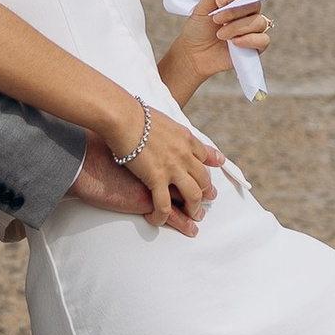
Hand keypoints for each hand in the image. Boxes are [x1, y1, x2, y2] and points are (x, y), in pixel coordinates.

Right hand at [67, 120, 218, 231]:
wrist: (123, 118)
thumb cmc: (135, 115)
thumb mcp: (161, 118)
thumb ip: (170, 128)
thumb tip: (166, 127)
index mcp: (185, 138)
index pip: (203, 156)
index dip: (208, 168)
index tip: (211, 174)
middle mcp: (184, 154)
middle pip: (203, 178)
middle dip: (206, 192)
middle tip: (207, 200)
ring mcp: (172, 168)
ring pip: (193, 195)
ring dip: (194, 209)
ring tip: (192, 217)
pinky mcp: (156, 179)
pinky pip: (165, 206)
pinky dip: (163, 216)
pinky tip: (157, 219)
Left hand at [161, 0, 271, 107]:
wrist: (193, 55)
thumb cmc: (197, 30)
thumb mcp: (201, 9)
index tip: (219, 0)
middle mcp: (248, 11)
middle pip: (255, 3)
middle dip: (233, 11)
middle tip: (215, 18)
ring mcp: (253, 28)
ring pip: (258, 21)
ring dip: (237, 28)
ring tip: (220, 34)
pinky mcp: (255, 46)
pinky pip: (263, 39)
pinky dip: (249, 40)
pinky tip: (234, 43)